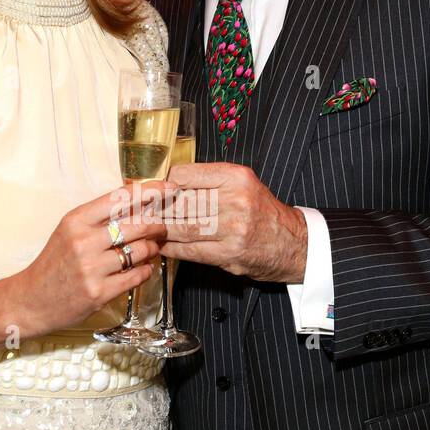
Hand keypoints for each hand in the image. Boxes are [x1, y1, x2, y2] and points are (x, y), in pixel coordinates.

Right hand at [10, 181, 169, 336]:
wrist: (30, 300)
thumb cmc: (53, 263)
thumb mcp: (68, 231)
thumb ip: (98, 216)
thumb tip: (133, 197)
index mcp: (76, 220)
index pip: (120, 198)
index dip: (150, 190)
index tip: (167, 188)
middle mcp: (84, 241)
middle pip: (137, 224)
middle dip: (157, 224)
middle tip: (163, 226)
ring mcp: (92, 268)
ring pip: (140, 251)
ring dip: (152, 248)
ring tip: (152, 248)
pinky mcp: (99, 292)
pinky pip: (136, 276)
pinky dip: (146, 270)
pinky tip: (144, 267)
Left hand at [160, 163, 307, 281]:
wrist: (291, 242)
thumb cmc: (261, 210)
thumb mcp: (241, 183)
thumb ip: (207, 181)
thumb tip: (165, 185)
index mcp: (235, 176)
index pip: (184, 175)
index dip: (164, 185)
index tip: (154, 191)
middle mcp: (235, 200)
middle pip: (179, 203)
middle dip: (155, 209)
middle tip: (138, 213)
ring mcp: (232, 229)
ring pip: (180, 227)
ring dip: (160, 231)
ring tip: (147, 230)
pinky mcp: (228, 253)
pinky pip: (189, 250)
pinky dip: (171, 248)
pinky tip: (163, 246)